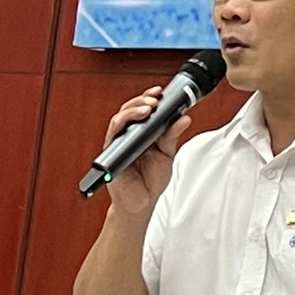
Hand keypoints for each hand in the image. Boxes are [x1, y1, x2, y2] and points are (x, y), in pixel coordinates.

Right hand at [102, 90, 189, 212]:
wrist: (141, 203)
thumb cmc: (150, 180)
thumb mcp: (167, 154)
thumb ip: (172, 136)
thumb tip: (184, 118)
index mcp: (143, 133)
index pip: (143, 108)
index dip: (149, 97)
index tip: (160, 92)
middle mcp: (129, 135)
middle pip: (130, 109)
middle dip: (142, 101)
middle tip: (155, 99)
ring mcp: (118, 143)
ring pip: (120, 119)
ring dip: (133, 110)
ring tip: (148, 108)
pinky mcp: (111, 153)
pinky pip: (113, 136)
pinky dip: (122, 126)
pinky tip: (134, 123)